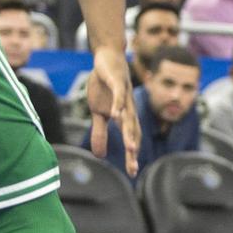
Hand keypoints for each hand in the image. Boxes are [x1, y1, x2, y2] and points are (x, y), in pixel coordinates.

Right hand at [88, 47, 140, 176]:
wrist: (107, 58)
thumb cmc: (104, 86)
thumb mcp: (98, 111)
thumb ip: (100, 132)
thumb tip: (99, 155)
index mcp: (124, 116)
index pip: (130, 138)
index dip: (131, 155)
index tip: (132, 173)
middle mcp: (128, 107)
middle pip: (132, 130)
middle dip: (133, 148)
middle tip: (133, 166)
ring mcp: (125, 94)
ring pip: (128, 115)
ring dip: (129, 131)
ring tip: (130, 147)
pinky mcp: (118, 82)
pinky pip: (120, 95)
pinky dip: (119, 105)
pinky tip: (116, 115)